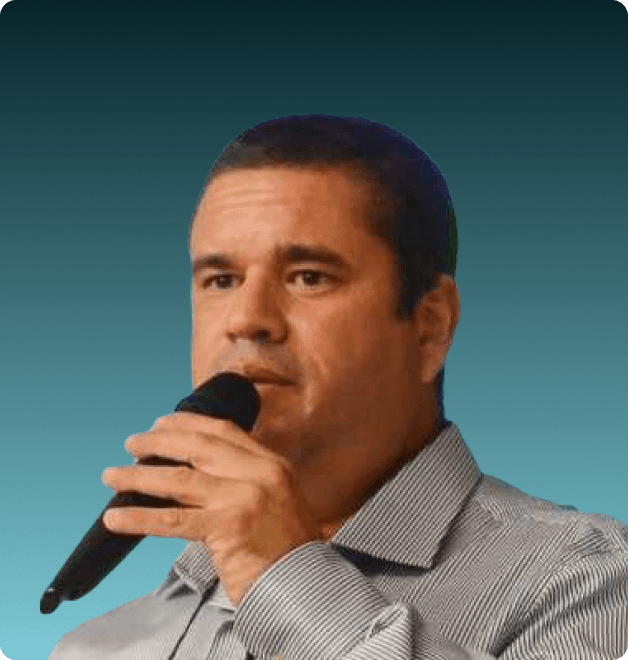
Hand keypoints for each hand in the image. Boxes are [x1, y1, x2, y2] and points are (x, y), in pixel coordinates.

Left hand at [101, 411, 323, 606]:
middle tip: (131, 443)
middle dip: (158, 441)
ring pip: (179, 479)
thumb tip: (195, 464)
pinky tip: (115, 517)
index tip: (161, 421)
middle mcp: (258, 473)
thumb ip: (246, 475)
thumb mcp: (275, 495)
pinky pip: (173, 520)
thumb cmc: (285, 543)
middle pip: (197, 446)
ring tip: (111, 476)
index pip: (223, 430)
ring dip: (138, 476)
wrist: (302, 581)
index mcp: (270, 462)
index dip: (187, 422)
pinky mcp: (226, 528)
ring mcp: (242, 498)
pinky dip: (139, 518)